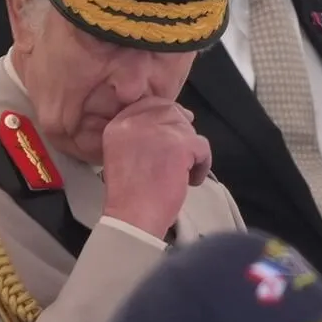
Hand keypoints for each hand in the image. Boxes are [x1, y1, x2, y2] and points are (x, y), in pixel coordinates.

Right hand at [102, 98, 211, 238]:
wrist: (133, 218)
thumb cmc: (130, 195)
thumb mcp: (124, 154)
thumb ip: (143, 134)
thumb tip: (180, 115)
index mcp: (118, 125)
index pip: (148, 104)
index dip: (165, 116)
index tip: (171, 136)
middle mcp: (136, 122)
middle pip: (171, 112)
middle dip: (182, 132)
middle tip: (183, 155)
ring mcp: (158, 131)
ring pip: (189, 130)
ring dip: (192, 152)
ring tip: (183, 174)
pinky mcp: (180, 145)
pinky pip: (203, 147)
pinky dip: (202, 165)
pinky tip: (191, 181)